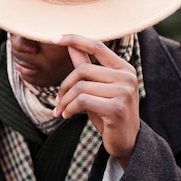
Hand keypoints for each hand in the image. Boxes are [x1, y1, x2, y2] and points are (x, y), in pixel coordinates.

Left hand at [52, 34, 140, 167]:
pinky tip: (66, 116)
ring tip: (61, 111)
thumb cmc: (109, 113)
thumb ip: (87, 67)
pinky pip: (82, 101)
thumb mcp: (97, 88)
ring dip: (65, 101)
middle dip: (64, 86)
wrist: (126, 142)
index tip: (53, 38)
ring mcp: (124, 92)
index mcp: (124, 68)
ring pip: (80, 87)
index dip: (75, 39)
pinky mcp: (116, 108)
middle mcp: (127, 77)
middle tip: (58, 101)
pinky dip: (69, 108)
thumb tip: (71, 45)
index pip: (97, 46)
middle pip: (83, 69)